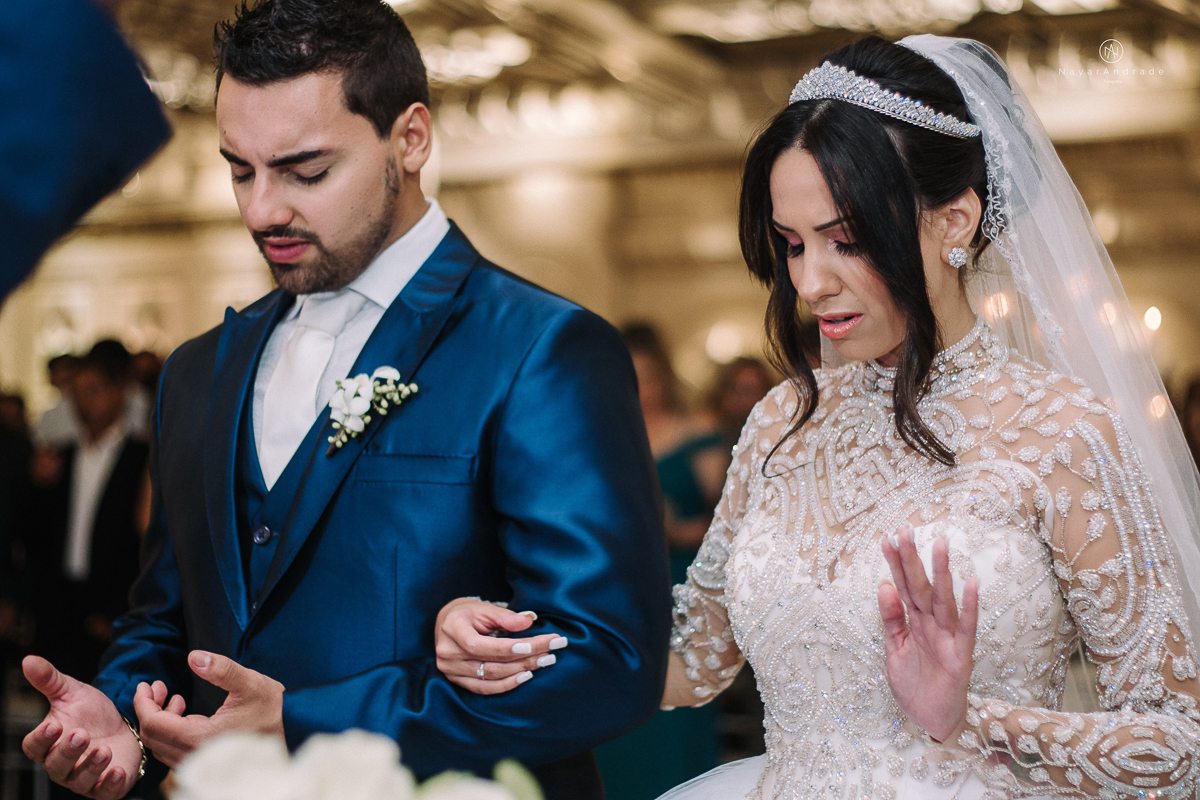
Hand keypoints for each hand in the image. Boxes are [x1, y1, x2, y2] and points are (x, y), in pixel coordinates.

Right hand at [20, 656, 141, 798]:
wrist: (124, 726)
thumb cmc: (91, 713)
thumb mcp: (73, 692)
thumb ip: (50, 679)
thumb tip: (28, 660)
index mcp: (48, 743)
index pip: (34, 746)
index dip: (41, 738)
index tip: (54, 724)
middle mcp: (61, 765)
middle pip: (56, 765)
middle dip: (68, 751)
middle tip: (82, 734)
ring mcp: (82, 779)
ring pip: (79, 780)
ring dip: (91, 767)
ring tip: (104, 750)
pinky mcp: (105, 787)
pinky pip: (103, 794)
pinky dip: (109, 785)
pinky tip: (118, 772)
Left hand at [133, 651, 283, 767]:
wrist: (292, 731)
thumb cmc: (272, 708)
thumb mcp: (250, 682)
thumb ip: (221, 669)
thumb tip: (193, 656)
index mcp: (200, 737)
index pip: (154, 725)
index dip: (143, 704)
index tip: (145, 685)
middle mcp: (194, 755)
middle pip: (152, 738)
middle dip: (149, 709)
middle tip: (157, 687)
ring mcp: (198, 761)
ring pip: (160, 746)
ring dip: (159, 720)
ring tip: (172, 696)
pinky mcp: (203, 761)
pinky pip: (172, 750)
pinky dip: (170, 730)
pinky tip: (184, 711)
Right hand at [435, 598, 567, 694]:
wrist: (447, 623)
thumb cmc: (469, 613)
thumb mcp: (485, 608)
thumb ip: (506, 616)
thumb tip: (530, 621)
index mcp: (452, 629)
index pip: (481, 645)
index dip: (510, 648)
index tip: (537, 644)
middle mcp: (448, 652)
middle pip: (492, 662)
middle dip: (525, 658)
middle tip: (551, 652)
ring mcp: (450, 670)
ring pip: (491, 677)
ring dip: (520, 671)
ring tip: (544, 662)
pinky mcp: (456, 680)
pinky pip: (484, 688)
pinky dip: (506, 685)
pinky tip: (525, 676)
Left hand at [878, 525, 977, 743]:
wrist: (931, 720)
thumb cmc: (915, 685)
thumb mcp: (894, 650)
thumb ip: (891, 620)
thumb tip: (884, 585)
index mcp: (914, 622)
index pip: (903, 586)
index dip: (895, 563)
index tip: (887, 538)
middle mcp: (931, 624)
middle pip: (920, 586)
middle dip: (913, 559)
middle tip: (906, 531)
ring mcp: (947, 637)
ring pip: (943, 600)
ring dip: (942, 573)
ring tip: (940, 546)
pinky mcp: (961, 655)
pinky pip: (966, 627)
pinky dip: (970, 607)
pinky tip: (971, 584)